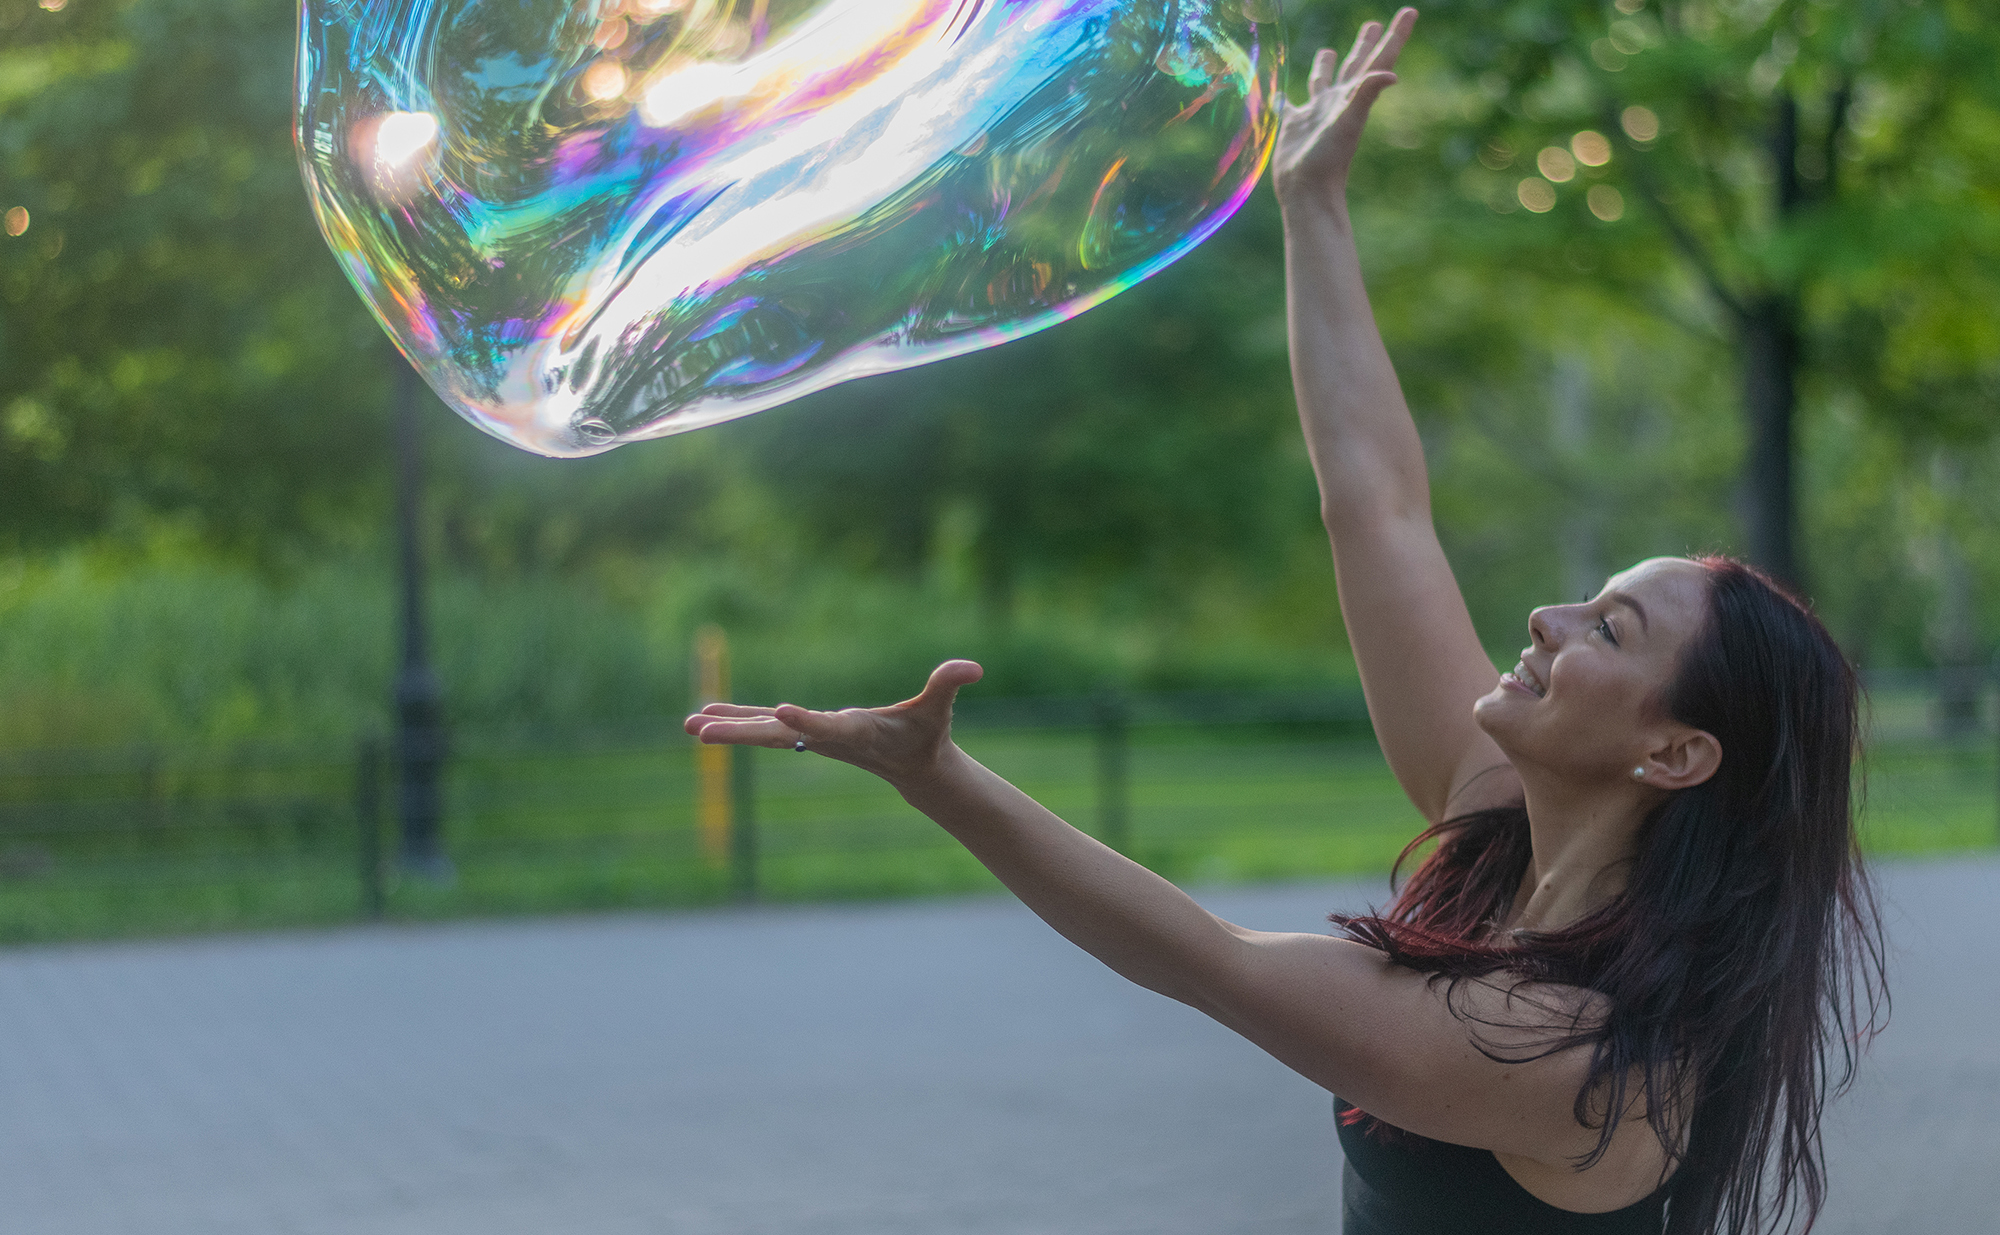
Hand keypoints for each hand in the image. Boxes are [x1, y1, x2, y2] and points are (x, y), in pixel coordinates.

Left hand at [684, 660, 984, 788]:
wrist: (915, 769)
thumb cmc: (928, 735)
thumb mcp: (940, 709)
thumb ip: (950, 684)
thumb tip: (973, 667)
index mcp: (854, 731)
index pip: (825, 727)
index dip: (804, 720)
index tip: (780, 710)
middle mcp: (826, 738)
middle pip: (776, 736)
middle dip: (739, 733)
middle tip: (701, 730)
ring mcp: (812, 737)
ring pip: (763, 732)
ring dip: (727, 727)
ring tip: (689, 724)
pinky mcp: (806, 733)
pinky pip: (765, 725)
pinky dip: (737, 718)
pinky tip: (706, 714)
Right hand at [1272, 8, 1416, 208]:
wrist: (1307, 190)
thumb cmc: (1328, 159)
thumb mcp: (1349, 122)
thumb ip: (1366, 94)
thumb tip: (1392, 75)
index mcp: (1354, 95)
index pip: (1378, 59)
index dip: (1394, 35)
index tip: (1410, 11)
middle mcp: (1338, 100)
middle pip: (1354, 64)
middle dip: (1364, 43)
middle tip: (1372, 23)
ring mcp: (1315, 113)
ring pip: (1322, 81)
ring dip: (1325, 65)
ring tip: (1327, 50)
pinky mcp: (1293, 125)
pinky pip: (1288, 104)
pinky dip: (1284, 96)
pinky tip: (1278, 92)